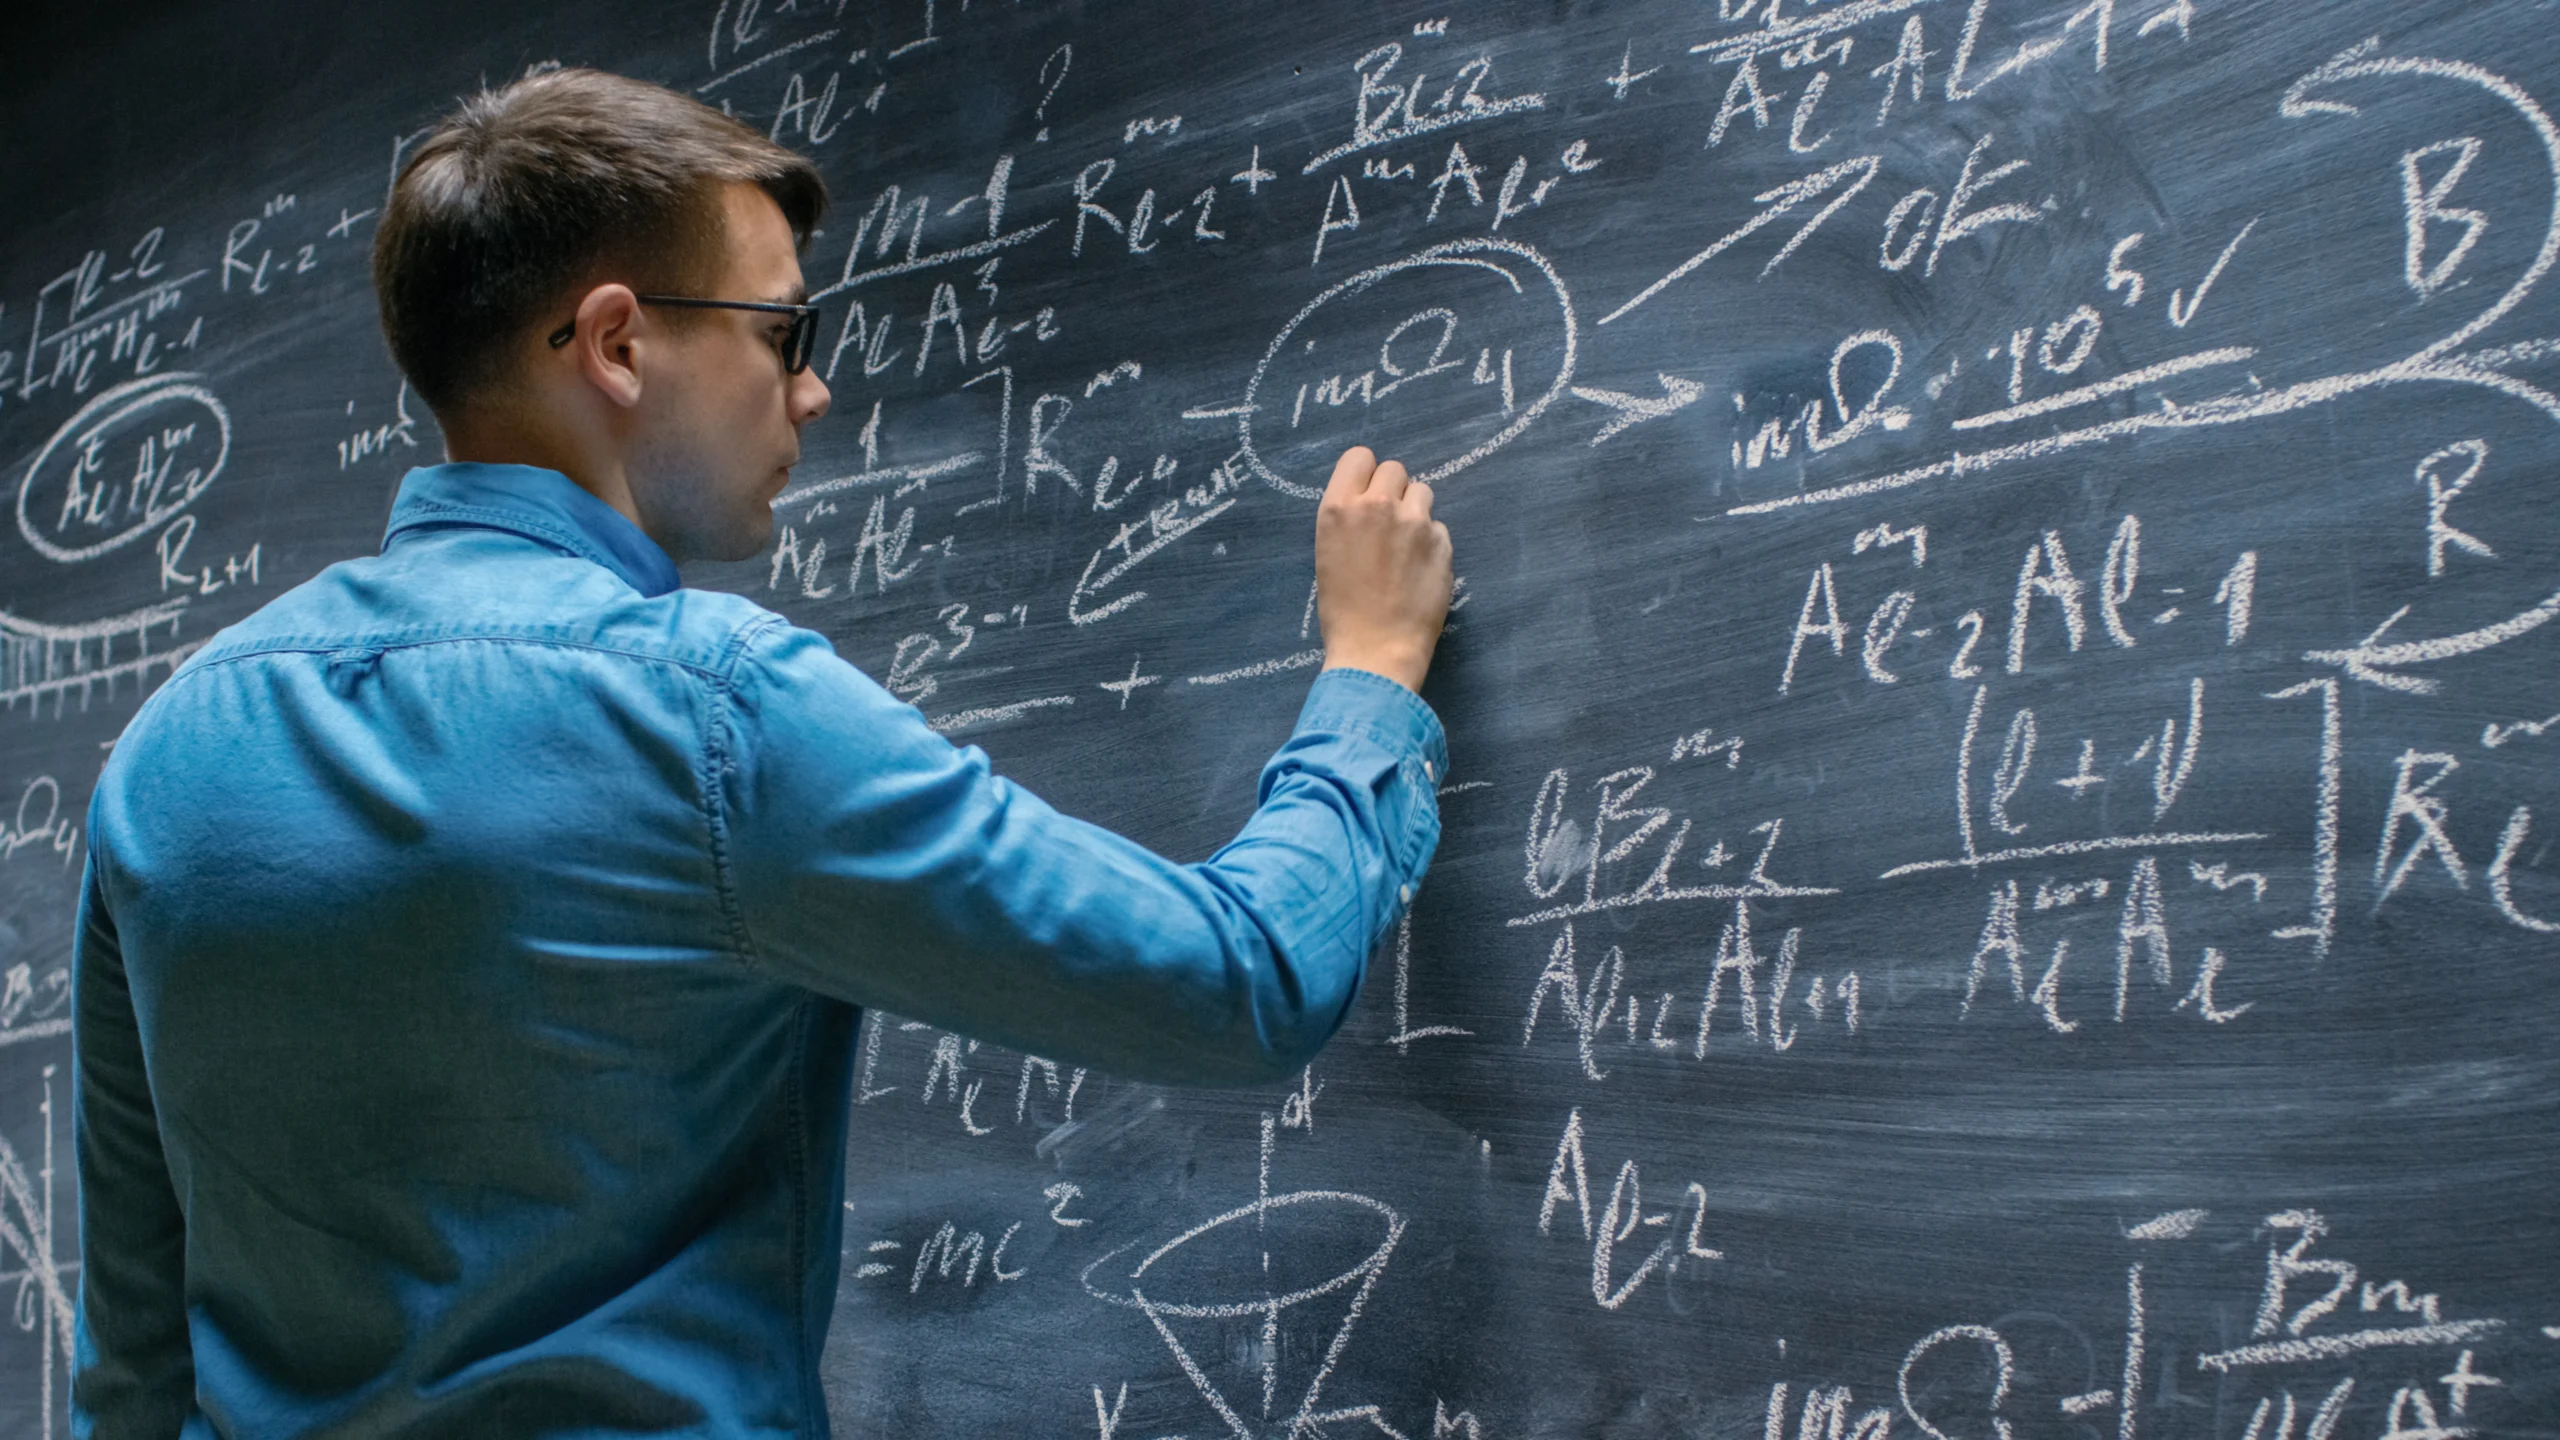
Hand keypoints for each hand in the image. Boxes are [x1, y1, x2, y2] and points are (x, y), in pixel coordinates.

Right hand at [1313, 446, 1452, 693]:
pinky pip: (1438, 527)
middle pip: (1394, 469)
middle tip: (1389, 524)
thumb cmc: (1342, 610)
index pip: (1359, 457)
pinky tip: (1421, 571)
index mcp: (1339, 508)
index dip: (1366, 474)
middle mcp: (1377, 506)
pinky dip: (1432, 543)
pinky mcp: (1442, 543)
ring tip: (1407, 547)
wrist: (1375, 650)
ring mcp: (1414, 523)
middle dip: (1394, 491)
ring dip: (1416, 512)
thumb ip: (1350, 518)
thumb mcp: (1329, 553)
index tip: (1368, 495)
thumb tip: (1372, 500)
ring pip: (1422, 492)